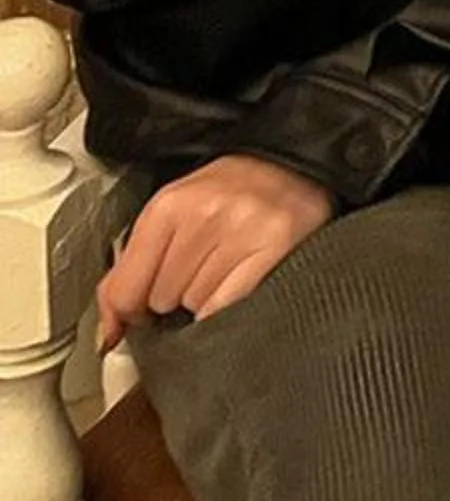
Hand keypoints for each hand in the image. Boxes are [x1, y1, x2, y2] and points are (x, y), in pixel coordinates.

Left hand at [98, 154, 333, 343]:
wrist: (292, 165)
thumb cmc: (228, 194)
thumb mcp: (171, 215)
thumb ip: (130, 271)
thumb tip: (107, 335)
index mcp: (168, 205)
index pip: (125, 291)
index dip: (133, 308)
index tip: (146, 303)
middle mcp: (204, 215)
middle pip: (161, 301)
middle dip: (175, 296)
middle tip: (199, 268)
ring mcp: (241, 231)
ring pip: (196, 307)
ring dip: (206, 299)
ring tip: (225, 267)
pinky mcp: (274, 246)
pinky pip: (228, 308)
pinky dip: (228, 306)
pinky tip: (238, 281)